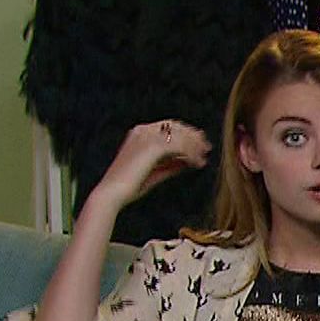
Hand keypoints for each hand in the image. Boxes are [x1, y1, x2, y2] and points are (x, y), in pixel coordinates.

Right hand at [90, 120, 211, 214]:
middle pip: (176, 127)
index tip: (199, 143)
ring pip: (180, 136)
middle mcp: (143, 131)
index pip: (168, 126)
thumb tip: (189, 161)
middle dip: (193, 137)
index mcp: (139, 133)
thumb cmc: (129, 187)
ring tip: (204, 158)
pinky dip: (191, 155)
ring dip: (194, 146)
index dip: (185, 133)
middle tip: (207, 148)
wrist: (112, 193)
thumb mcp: (155, 172)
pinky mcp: (153, 147)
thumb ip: (171, 164)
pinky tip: (197, 165)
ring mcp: (147, 137)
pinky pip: (180, 147)